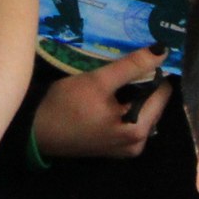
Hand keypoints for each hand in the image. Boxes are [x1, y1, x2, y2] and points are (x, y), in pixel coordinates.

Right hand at [32, 46, 172, 159]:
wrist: (36, 131)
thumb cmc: (66, 105)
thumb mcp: (98, 81)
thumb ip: (131, 66)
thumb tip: (162, 50)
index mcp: (139, 129)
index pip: (161, 93)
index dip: (156, 71)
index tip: (144, 52)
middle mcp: (138, 143)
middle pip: (152, 104)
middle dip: (143, 82)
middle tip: (128, 60)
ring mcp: (126, 148)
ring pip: (141, 112)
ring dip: (133, 93)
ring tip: (119, 73)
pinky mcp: (113, 147)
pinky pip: (129, 120)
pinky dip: (125, 105)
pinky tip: (111, 92)